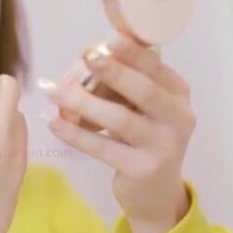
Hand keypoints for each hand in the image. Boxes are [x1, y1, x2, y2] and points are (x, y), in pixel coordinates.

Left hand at [39, 37, 193, 232]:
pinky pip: (103, 147)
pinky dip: (75, 134)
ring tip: (54, 91)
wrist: (155, 193)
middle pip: (144, 91)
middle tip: (86, 57)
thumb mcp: (144, 108)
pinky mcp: (141, 170)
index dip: (133, 53)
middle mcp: (178, 118)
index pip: (157, 68)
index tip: (108, 39)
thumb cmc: (143, 138)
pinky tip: (54, 123)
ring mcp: (162, 147)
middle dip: (114, 72)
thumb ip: (126, 85)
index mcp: (179, 94)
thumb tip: (87, 55)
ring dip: (83, 103)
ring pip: (120, 119)